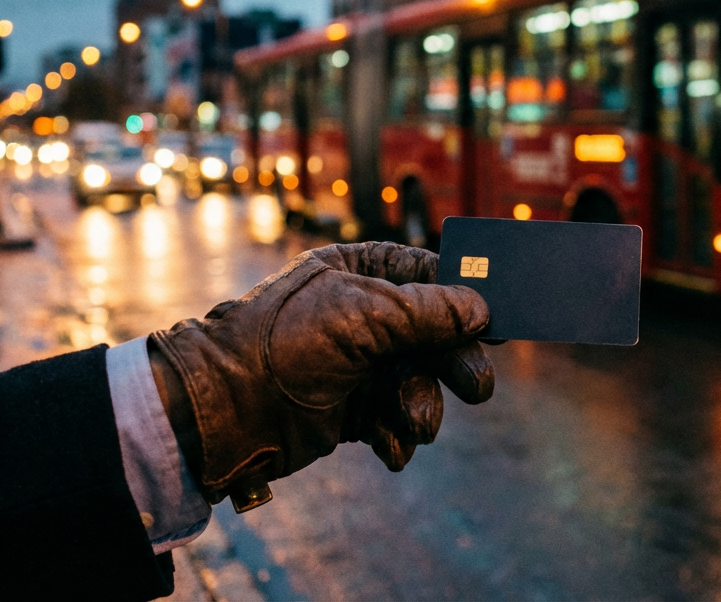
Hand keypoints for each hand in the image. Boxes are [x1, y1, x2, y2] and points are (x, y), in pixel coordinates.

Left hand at [148, 242, 493, 510]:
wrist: (224, 412)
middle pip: (432, 335)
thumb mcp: (364, 315)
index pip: (427, 275)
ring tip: (411, 425)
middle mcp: (359, 314)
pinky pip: (391, 420)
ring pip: (416, 382)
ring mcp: (354, 363)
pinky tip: (388, 447)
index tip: (497, 324)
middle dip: (452, 364)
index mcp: (358, 272)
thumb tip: (481, 309)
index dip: (464, 298)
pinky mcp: (347, 409)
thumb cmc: (285, 345)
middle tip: (476, 389)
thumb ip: (428, 311)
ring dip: (420, 407)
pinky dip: (396, 436)